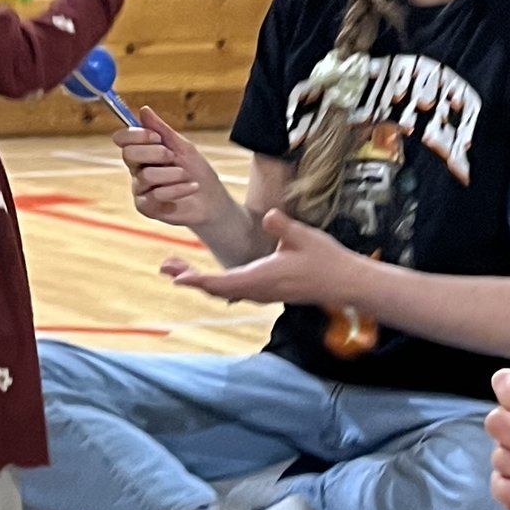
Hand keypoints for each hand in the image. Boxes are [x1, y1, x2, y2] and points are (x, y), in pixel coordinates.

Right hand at [117, 103, 217, 231]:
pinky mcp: (146, 207)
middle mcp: (137, 169)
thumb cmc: (196, 171)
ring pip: (146, 175)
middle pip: (128, 154)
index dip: (136, 135)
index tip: (157, 137)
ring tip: (186, 176)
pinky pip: (155, 195)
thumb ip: (162, 130)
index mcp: (143, 152)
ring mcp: (140, 189)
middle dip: (155, 153)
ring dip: (173, 174)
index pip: (123, 139)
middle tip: (172, 157)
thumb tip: (144, 110)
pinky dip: (177, 190)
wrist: (211, 199)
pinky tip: (190, 188)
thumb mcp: (183, 146)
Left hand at [165, 207, 362, 308]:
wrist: (345, 282)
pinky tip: (207, 277)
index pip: (221, 282)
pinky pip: (235, 290)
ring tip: (178, 269)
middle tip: (165, 267)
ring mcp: (262, 293)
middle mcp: (257, 290)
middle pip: (216, 288)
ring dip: (201, 281)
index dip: (196, 279)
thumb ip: (283, 225)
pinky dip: (216, 284)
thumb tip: (268, 216)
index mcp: (261, 277)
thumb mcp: (304, 237)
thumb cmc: (326, 260)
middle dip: (189, 278)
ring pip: (224, 290)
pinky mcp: (267, 291)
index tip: (176, 276)